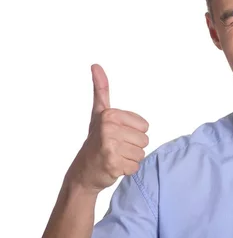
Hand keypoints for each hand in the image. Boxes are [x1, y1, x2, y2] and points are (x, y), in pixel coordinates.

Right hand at [65, 64, 149, 193]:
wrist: (82, 172)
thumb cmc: (96, 140)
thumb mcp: (99, 113)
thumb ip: (101, 89)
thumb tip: (95, 65)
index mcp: (110, 114)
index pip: (145, 126)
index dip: (134, 132)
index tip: (117, 134)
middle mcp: (108, 128)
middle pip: (145, 140)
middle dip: (132, 146)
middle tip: (115, 147)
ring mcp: (109, 146)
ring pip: (141, 154)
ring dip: (130, 158)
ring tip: (114, 156)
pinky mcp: (112, 163)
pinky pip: (135, 166)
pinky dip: (127, 169)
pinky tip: (114, 166)